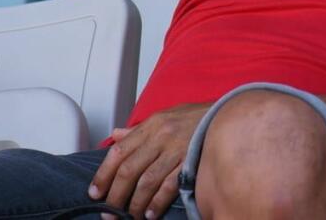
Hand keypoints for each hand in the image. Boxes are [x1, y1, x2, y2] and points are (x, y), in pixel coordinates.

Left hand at [89, 102, 209, 218]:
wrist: (230, 115)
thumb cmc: (197, 117)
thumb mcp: (166, 115)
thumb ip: (140, 129)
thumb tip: (117, 136)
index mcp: (152, 124)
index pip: (119, 151)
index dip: (103, 174)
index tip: (95, 192)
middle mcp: (161, 136)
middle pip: (129, 170)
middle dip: (115, 195)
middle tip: (109, 212)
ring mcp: (177, 149)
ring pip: (146, 182)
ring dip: (135, 204)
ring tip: (131, 216)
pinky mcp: (191, 162)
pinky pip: (169, 186)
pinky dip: (157, 202)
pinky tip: (151, 213)